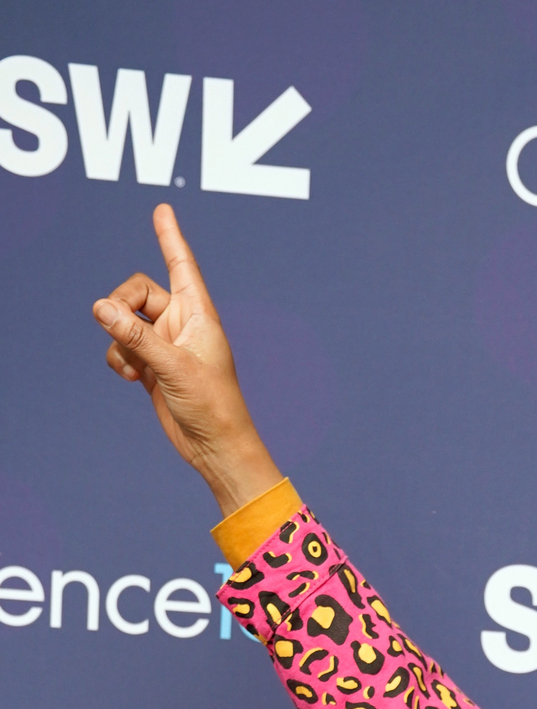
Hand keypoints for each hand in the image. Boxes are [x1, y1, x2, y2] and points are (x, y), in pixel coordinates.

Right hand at [92, 203, 281, 516]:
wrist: (215, 448)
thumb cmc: (212, 406)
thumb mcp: (173, 367)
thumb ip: (135, 337)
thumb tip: (99, 308)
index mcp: (199, 315)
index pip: (182, 266)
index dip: (170, 238)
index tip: (162, 209)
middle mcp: (182, 324)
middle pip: (137, 291)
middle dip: (121, 306)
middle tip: (113, 325)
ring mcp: (166, 344)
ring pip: (125, 321)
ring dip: (119, 340)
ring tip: (134, 368)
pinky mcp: (154, 366)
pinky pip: (124, 347)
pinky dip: (120, 358)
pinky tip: (132, 378)